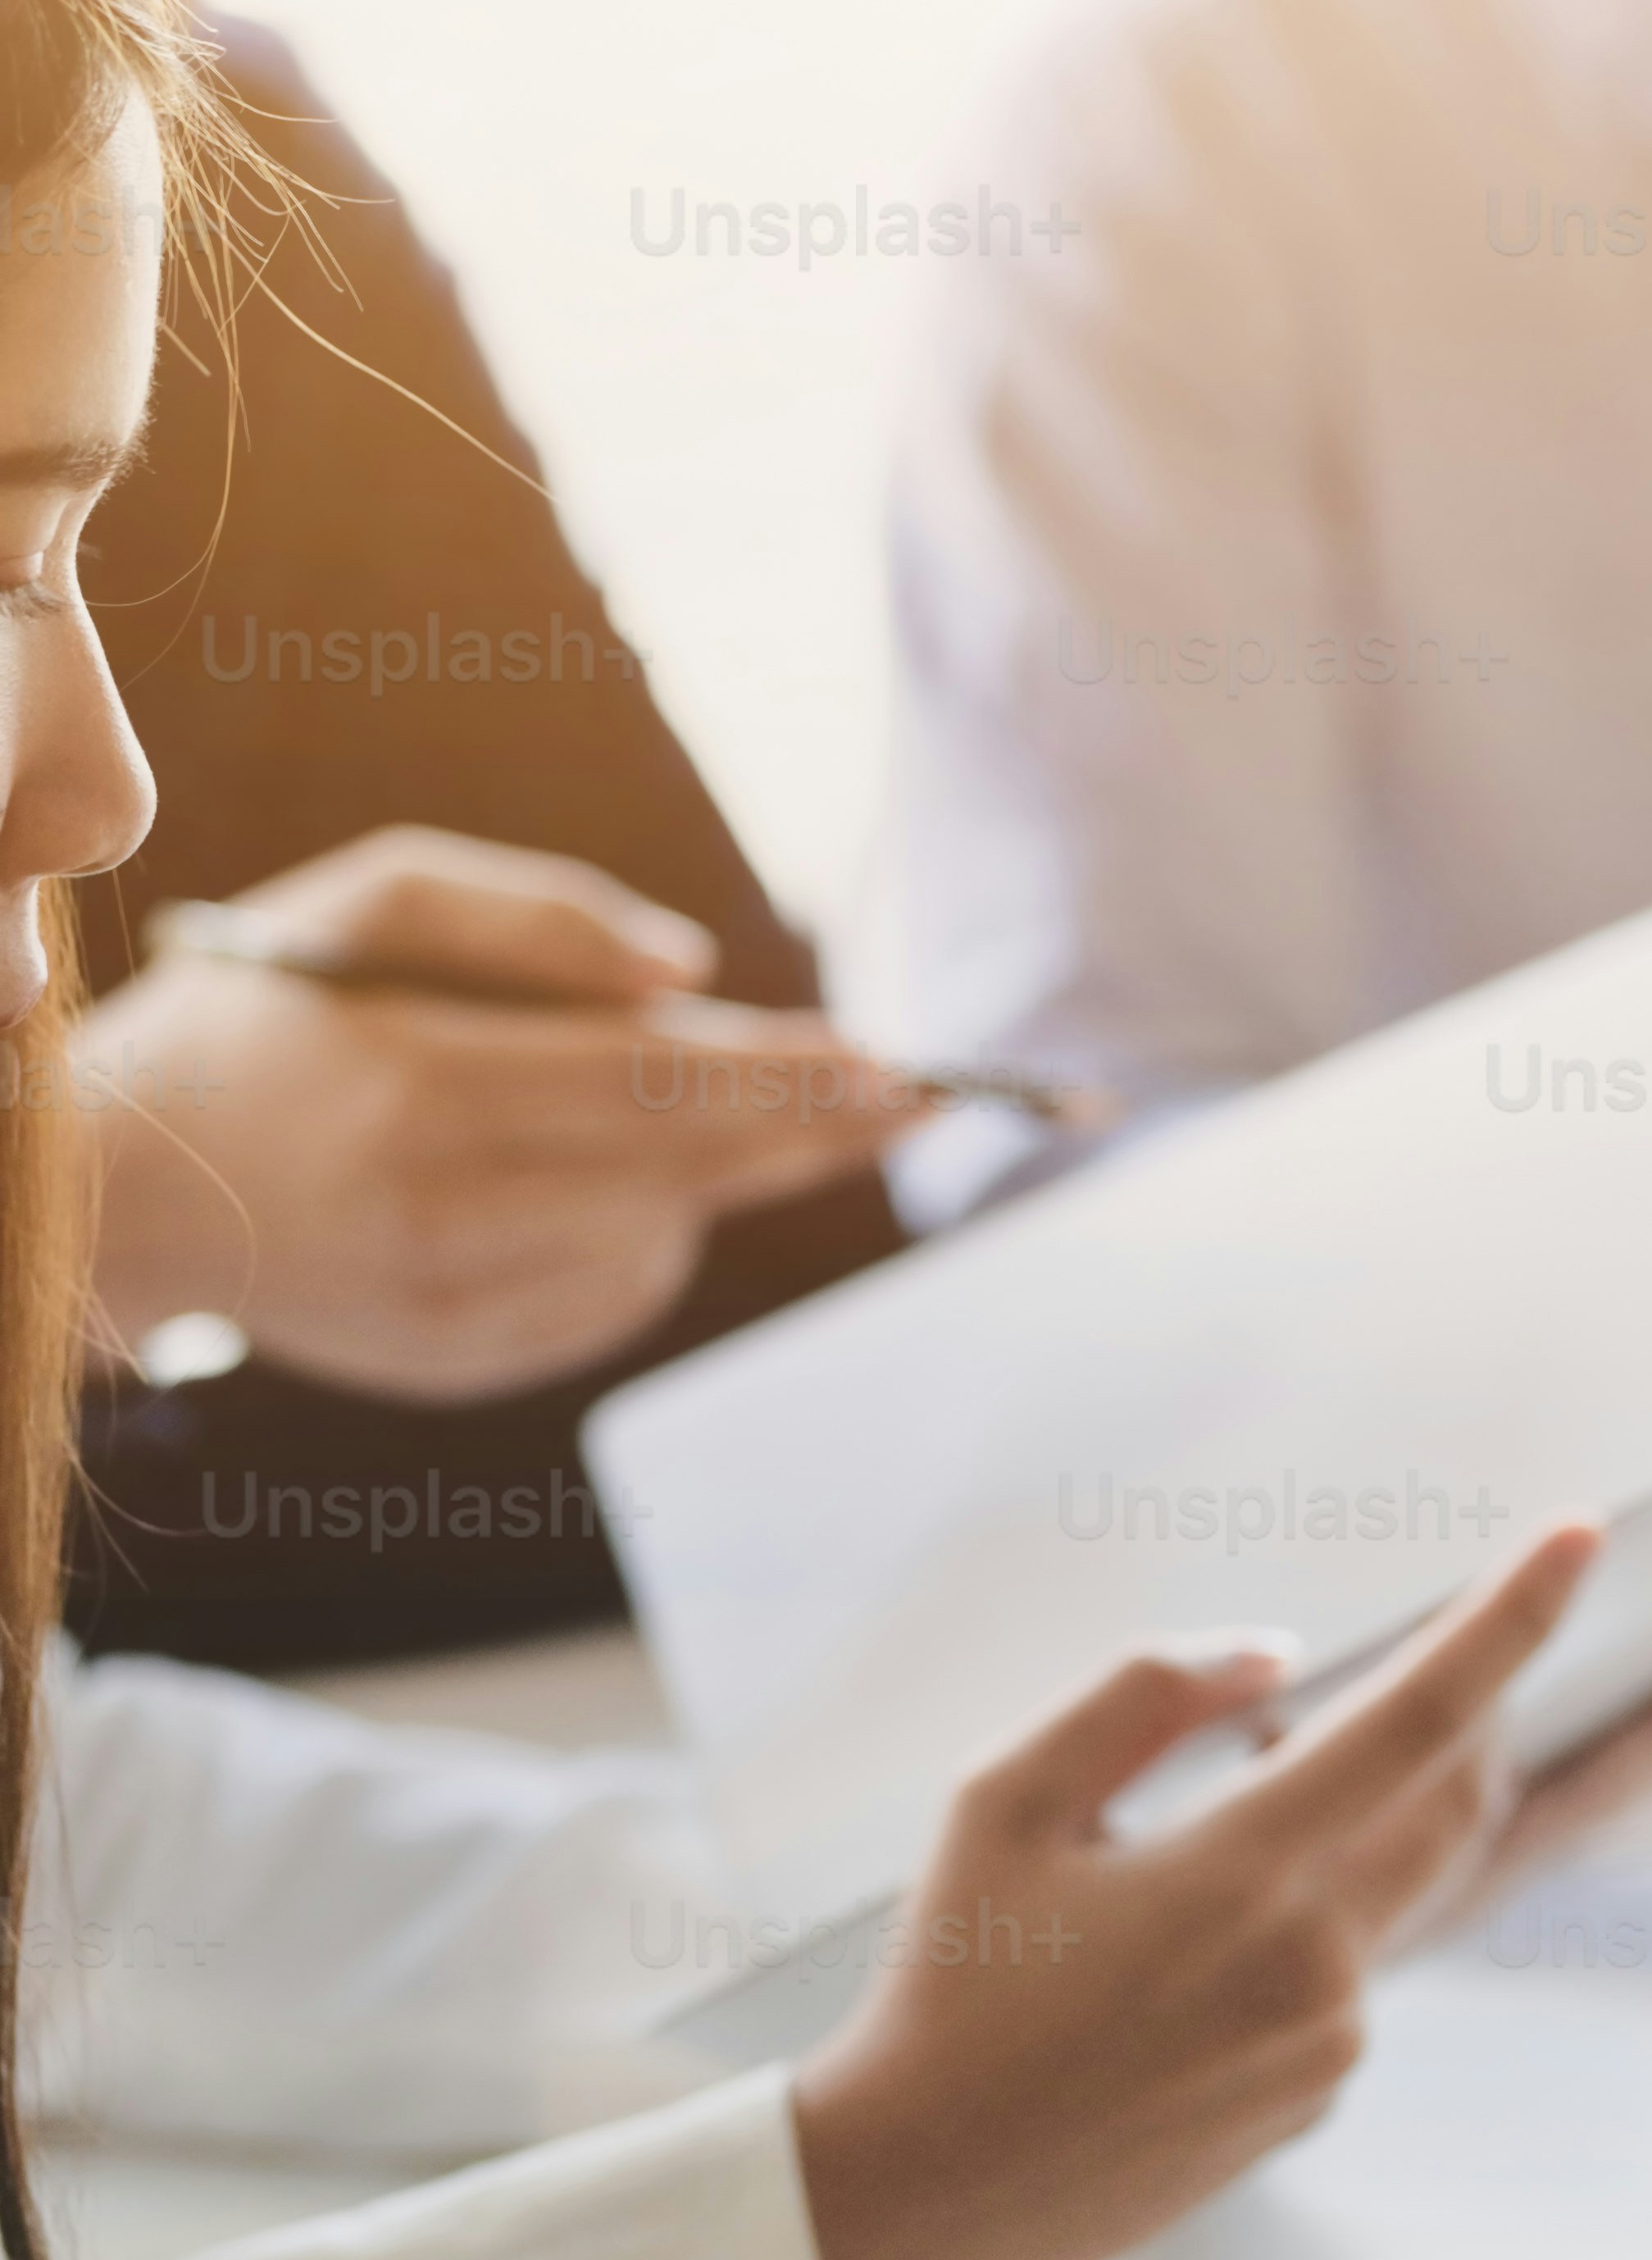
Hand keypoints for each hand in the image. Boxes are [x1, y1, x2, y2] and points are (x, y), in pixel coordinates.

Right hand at [76, 827, 925, 1400]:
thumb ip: (532, 917)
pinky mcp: (450, 1358)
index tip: (887, 1060)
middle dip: (814, 1134)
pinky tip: (632, 1192)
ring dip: (721, 1181)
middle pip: (682, 1170)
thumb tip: (691, 978)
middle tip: (922, 1100)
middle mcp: (438, 1203)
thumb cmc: (261, 1013)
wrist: (121, 1181)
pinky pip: (609, 1303)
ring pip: (659, 1240)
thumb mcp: (366, 902)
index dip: (781, 1076)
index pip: (651, 1083)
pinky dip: (650, 1241)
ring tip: (737, 1122)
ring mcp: (445, 1297)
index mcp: (419, 1079)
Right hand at [790, 1523, 1598, 2259]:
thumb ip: (1147, 1698)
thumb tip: (1276, 1659)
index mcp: (1245, 1876)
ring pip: (1394, 1887)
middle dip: (1469, 1708)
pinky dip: (1308, 1914)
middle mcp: (1318, 1966)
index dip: (1512, 1618)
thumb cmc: (948, 1987)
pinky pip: (1345, 1972)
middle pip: (1458, 1799)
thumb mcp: (1004, 1801)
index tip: (1576, 1536)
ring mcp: (1328, 2046)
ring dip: (1355, 1818)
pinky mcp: (1315, 2099)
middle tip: (1435, 1645)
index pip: (1423, 1716)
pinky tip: (1183, 1942)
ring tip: (1223, 1806)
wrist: (927, 2195)